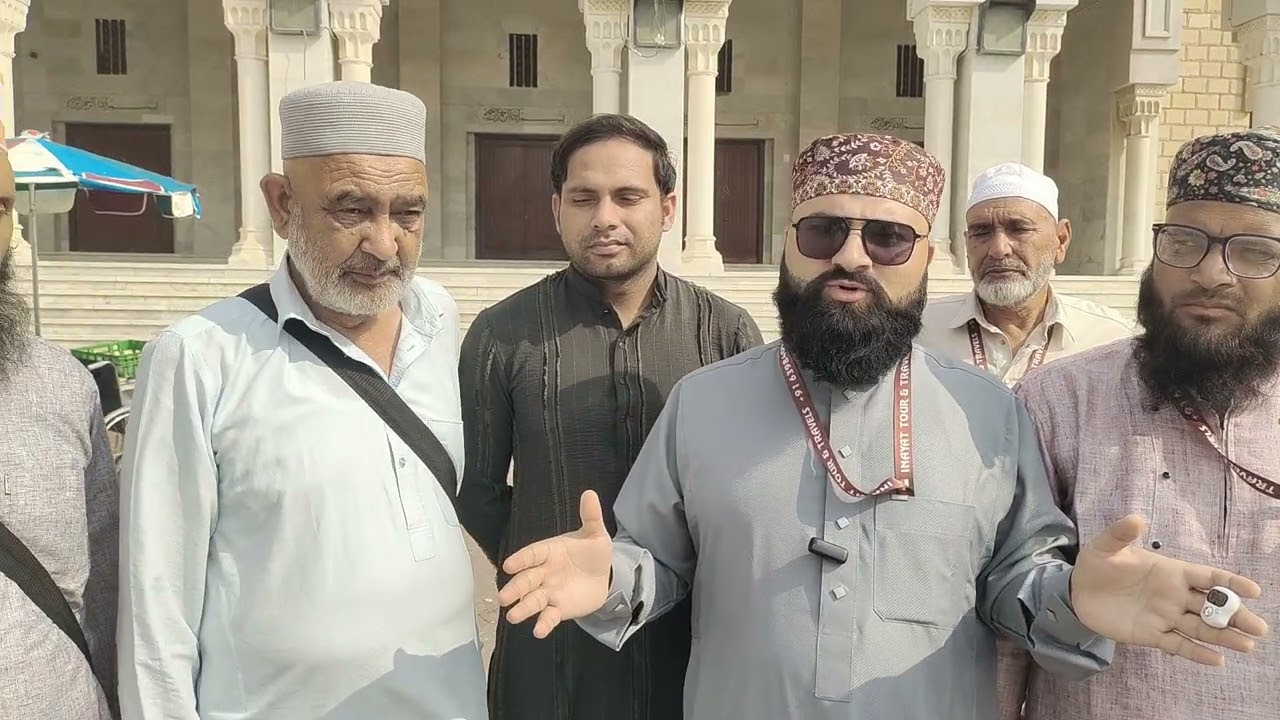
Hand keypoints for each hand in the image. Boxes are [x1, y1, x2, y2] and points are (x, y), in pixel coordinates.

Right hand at [496, 490, 613, 637]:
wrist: (603, 576)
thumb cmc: (592, 552)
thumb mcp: (595, 534)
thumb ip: (590, 516)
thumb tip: (590, 493)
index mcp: (549, 551)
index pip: (532, 554)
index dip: (521, 559)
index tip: (508, 565)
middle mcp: (545, 573)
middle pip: (527, 580)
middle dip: (516, 588)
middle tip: (504, 597)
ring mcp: (550, 592)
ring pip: (533, 600)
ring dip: (523, 608)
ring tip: (512, 616)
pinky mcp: (559, 609)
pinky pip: (549, 617)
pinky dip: (544, 624)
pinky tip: (539, 631)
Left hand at [1071, 514, 1269, 664]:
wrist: (1077, 591)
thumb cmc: (1098, 564)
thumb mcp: (1106, 546)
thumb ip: (1121, 534)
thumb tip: (1136, 518)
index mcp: (1171, 572)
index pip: (1208, 577)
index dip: (1230, 582)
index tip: (1254, 591)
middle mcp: (1175, 596)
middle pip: (1212, 607)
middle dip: (1235, 616)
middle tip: (1259, 628)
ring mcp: (1165, 616)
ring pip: (1201, 628)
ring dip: (1223, 637)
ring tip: (1246, 645)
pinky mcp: (1151, 635)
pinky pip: (1178, 645)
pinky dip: (1196, 653)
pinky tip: (1217, 660)